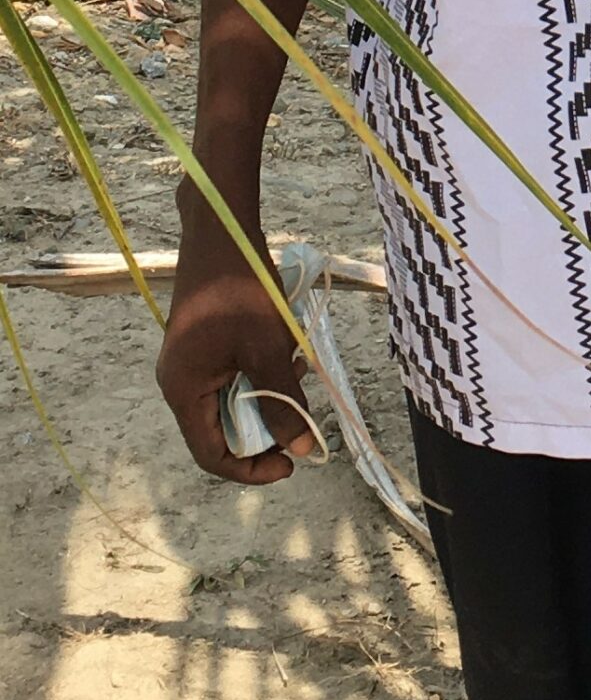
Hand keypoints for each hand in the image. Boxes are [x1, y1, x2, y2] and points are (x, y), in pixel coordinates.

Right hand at [157, 207, 315, 485]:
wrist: (221, 230)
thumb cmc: (240, 289)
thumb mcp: (268, 348)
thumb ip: (282, 401)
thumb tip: (301, 448)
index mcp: (184, 391)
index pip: (211, 454)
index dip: (250, 469)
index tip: (291, 465)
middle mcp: (180, 382)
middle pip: (221, 430)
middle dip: (265, 428)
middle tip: (302, 419)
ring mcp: (190, 362)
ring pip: (231, 400)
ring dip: (267, 395)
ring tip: (298, 373)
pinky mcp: (203, 344)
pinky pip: (232, 375)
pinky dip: (261, 372)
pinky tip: (287, 350)